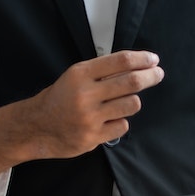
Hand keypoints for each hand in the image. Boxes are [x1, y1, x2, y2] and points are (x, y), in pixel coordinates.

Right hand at [0, 51, 164, 176]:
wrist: (37, 126)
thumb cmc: (60, 98)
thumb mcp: (75, 77)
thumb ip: (101, 72)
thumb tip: (137, 65)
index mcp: (80, 74)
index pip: (120, 61)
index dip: (141, 59)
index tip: (153, 59)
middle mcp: (85, 94)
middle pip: (131, 81)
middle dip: (150, 76)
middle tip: (158, 74)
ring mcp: (90, 117)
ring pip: (131, 104)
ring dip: (133, 101)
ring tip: (124, 101)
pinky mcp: (93, 137)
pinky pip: (122, 125)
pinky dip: (120, 121)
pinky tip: (109, 120)